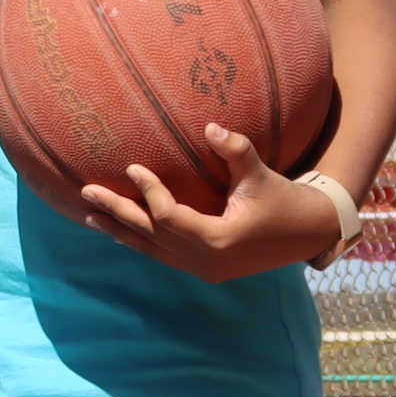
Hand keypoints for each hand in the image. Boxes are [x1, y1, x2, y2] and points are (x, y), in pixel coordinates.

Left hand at [79, 125, 341, 279]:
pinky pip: (165, 256)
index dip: (148, 192)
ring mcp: (204, 270)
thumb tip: (210, 126)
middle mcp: (205, 262)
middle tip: (86, 193)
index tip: (132, 166)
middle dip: (117, 214)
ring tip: (91, 217)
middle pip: (150, 236)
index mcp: (217, 241)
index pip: (168, 217)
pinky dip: (142, 242)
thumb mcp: (262, 174)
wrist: (309, 234)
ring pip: (152, 251)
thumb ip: (236, 150)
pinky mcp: (205, 270)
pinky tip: (121, 232)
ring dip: (121, 232)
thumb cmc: (284, 200)